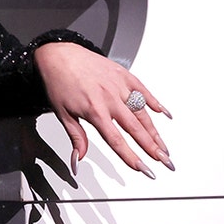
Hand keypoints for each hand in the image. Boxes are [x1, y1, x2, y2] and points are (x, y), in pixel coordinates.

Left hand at [34, 42, 174, 178]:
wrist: (59, 55)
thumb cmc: (59, 82)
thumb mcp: (63, 114)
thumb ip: (76, 137)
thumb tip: (78, 159)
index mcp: (94, 110)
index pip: (117, 140)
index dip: (131, 157)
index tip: (143, 169)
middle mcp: (110, 98)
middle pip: (136, 128)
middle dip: (152, 147)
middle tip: (165, 161)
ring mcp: (119, 85)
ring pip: (142, 112)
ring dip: (155, 131)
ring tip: (164, 147)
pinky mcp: (123, 74)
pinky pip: (143, 90)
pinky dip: (155, 102)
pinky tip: (165, 114)